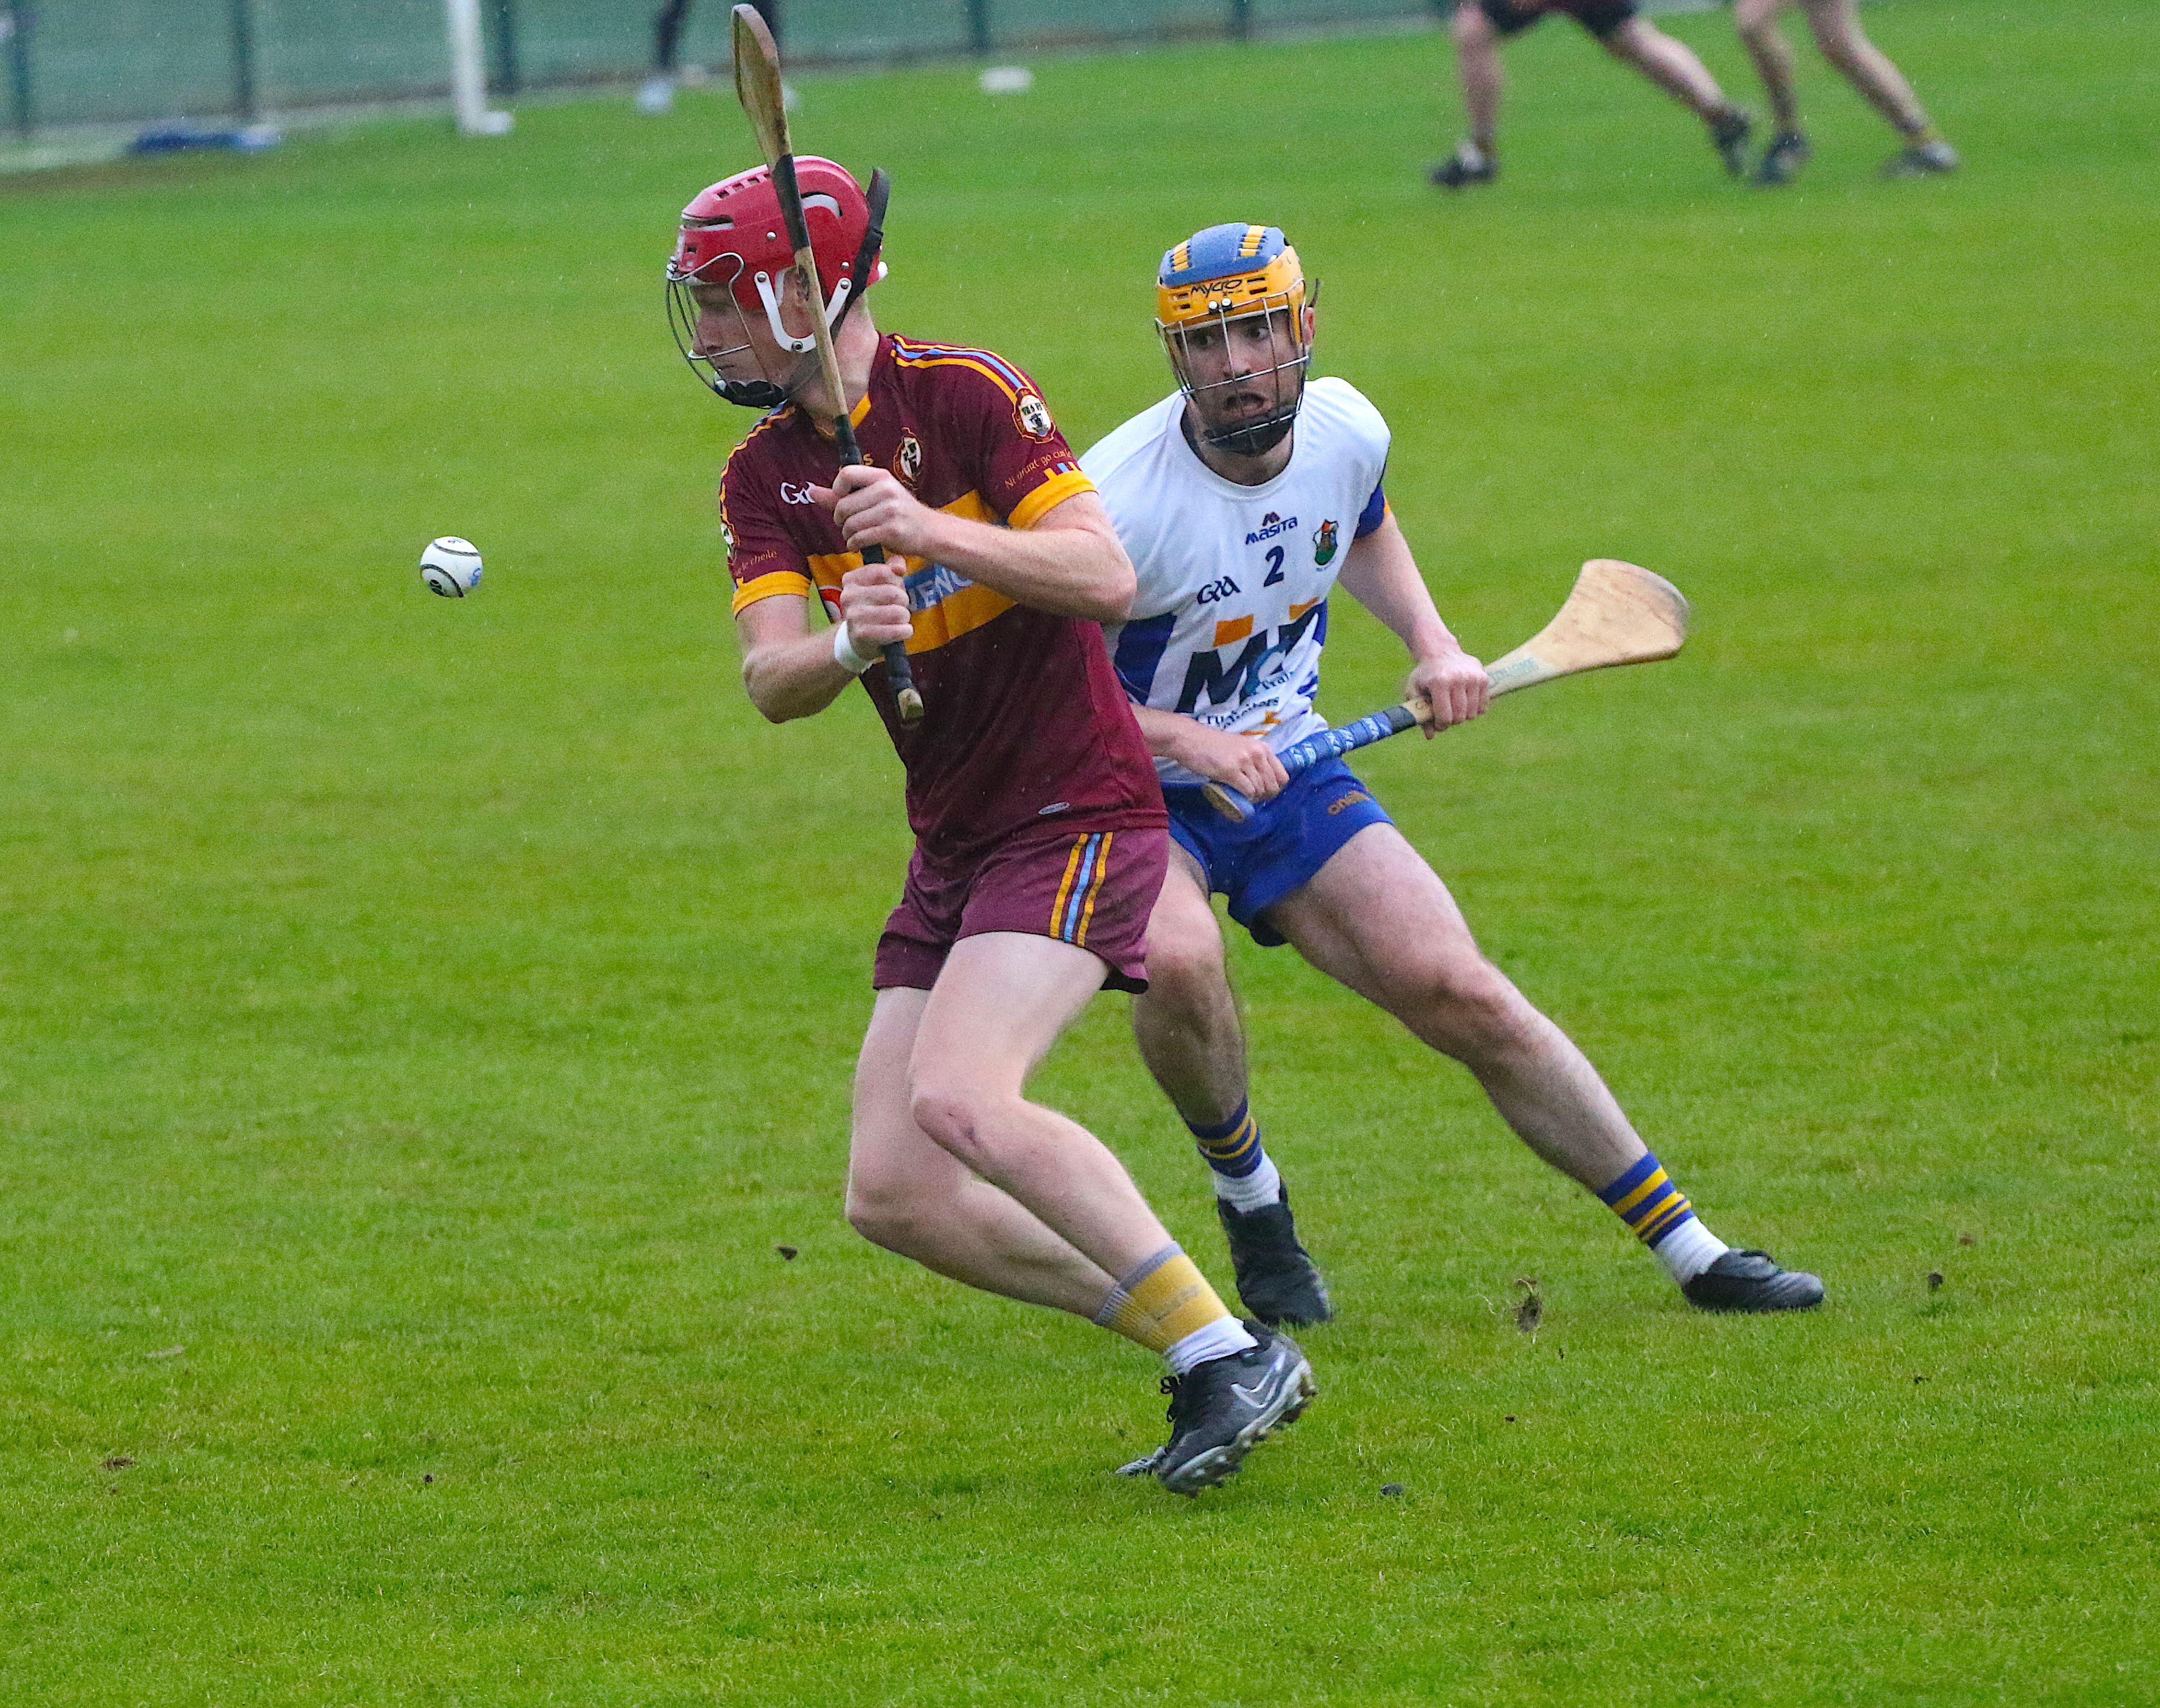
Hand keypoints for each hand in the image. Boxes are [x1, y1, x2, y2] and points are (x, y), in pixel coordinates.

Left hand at [813, 465, 945, 559]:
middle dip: (839, 520)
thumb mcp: (873, 497)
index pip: (846, 474)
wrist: (929, 532)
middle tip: (847, 525)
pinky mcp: (892, 530)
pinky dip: (854, 544)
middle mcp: (886, 490)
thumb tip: (811, 490)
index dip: (837, 489)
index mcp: (881, 477)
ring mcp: (890, 510)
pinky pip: (860, 538)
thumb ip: (841, 495)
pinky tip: (859, 544)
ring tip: (854, 536)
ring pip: (850, 524)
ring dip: (847, 534)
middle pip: (843, 505)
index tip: (842, 501)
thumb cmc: (898, 514)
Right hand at [837, 562, 912, 655]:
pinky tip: (905, 630)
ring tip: (901, 619)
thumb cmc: (875, 605)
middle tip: (901, 606)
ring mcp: (853, 616)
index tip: (895, 588)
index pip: (884, 572)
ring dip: (905, 616)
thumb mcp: (883, 582)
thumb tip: (900, 566)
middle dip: (903, 600)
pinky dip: (905, 631)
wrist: (859, 638)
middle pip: (892, 593)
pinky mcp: (861, 634)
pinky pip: (894, 631)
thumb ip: (893, 567)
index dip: (897, 580)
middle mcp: (848, 595)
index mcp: (851, 579)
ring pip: (896, 612)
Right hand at [1174, 723, 1289, 802]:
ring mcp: (1245, 762)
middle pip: (1273, 786)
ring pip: (1260, 790)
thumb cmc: (1212, 745)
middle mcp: (1257, 753)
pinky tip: (1238, 796)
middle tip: (1253, 799)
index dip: (1275, 788)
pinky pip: (1248, 791)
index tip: (1264, 793)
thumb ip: (1254, 759)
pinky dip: (1245, 798)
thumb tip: (1262, 780)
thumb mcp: (1241, 747)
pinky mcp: (1231, 771)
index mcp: (1262, 748)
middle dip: (1265, 796)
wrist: (1190, 740)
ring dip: (1253, 798)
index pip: (1282, 776)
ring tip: (1243, 798)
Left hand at [1406, 647, 1488, 734]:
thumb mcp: (1414, 691)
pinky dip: (1474, 709)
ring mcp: (1474, 677)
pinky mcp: (1484, 677)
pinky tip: (1464, 701)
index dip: (1441, 725)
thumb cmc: (1425, 675)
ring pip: (1473, 713)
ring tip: (1454, 707)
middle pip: (1460, 717)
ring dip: (1463, 716)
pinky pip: (1483, 705)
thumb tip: (1430, 737)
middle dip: (1452, 721)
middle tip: (1445, 715)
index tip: (1437, 723)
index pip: (1445, 717)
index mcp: (1440, 682)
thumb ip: (1419, 713)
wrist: (1441, 651)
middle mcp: (1459, 678)